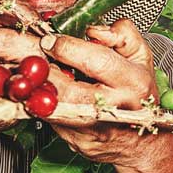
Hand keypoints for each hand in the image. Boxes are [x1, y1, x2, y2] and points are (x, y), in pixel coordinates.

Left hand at [41, 19, 161, 164]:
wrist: (141, 142)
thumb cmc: (138, 94)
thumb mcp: (141, 57)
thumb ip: (123, 34)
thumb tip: (93, 30)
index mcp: (132, 82)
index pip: (97, 62)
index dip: (68, 48)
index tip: (50, 40)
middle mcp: (114, 107)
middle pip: (70, 92)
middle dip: (45, 72)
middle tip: (33, 59)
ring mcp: (95, 128)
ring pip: (54, 109)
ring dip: (36, 91)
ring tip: (30, 75)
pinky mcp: (77, 142)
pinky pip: (50, 120)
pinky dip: (37, 105)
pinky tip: (37, 93)